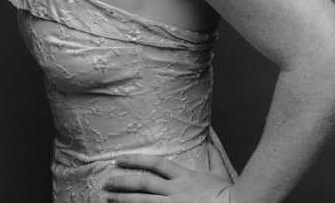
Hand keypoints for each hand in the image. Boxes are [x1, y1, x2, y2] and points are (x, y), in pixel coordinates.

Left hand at [102, 145, 233, 202]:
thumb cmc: (228, 194)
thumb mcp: (219, 172)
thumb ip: (214, 155)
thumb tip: (212, 137)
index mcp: (183, 176)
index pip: (155, 164)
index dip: (136, 160)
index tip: (120, 160)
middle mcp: (175, 190)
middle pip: (143, 184)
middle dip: (123, 182)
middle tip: (106, 182)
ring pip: (143, 202)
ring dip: (123, 200)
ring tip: (107, 198)